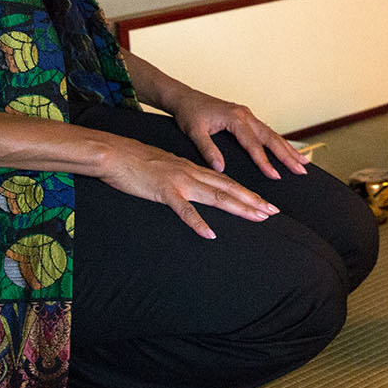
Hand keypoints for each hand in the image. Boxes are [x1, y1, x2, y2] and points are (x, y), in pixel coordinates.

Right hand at [96, 134, 277, 240]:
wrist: (115, 153)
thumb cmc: (137, 163)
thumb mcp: (167, 169)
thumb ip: (183, 179)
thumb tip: (195, 190)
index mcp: (193, 169)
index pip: (227, 182)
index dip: (248, 194)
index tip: (266, 204)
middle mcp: (192, 173)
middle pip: (229, 189)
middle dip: (253, 201)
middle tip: (273, 212)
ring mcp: (179, 182)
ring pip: (215, 196)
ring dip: (238, 208)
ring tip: (257, 218)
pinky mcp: (164, 191)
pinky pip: (184, 210)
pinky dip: (198, 222)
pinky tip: (211, 234)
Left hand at [166, 85, 309, 180]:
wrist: (184, 97)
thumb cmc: (189, 113)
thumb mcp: (194, 132)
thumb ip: (208, 150)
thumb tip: (220, 168)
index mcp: (235, 118)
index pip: (254, 145)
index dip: (265, 162)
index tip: (275, 175)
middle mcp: (245, 115)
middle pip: (271, 137)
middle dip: (288, 155)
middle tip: (302, 170)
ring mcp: (247, 115)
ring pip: (272, 134)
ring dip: (288, 149)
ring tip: (303, 162)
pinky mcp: (245, 117)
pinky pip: (266, 131)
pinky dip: (278, 142)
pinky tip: (286, 151)